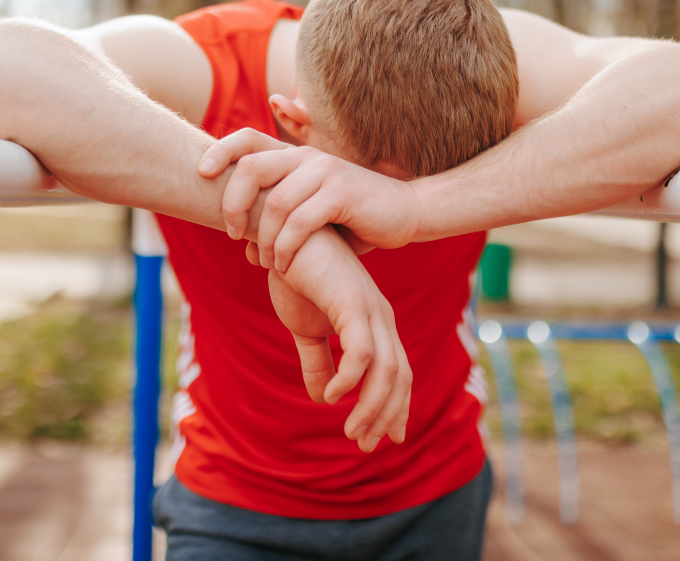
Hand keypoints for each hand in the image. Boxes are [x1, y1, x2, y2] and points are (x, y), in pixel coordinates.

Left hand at [198, 128, 420, 272]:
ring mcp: (325, 172)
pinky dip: (287, 248)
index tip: (201, 175)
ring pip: (275, 203)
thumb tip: (247, 254)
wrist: (406, 213)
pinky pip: (300, 221)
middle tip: (233, 233)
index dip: (220, 151)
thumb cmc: (355, 220)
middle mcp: (307, 157)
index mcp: (296, 156)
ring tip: (266, 262)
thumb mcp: (313, 221)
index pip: (248, 138)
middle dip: (233, 203)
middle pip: (251, 167)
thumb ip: (280, 230)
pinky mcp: (341, 193)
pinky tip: (285, 266)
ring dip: (264, 238)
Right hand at [273, 227, 411, 451]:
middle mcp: (380, 316)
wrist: (279, 235)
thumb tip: (324, 400)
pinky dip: (351, 379)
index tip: (381, 439)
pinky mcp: (352, 302)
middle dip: (387, 415)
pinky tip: (334, 396)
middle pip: (399, 376)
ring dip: (372, 407)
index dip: (393, 408)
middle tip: (366, 445)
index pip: (397, 371)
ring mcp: (369, 308)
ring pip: (386, 370)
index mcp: (374, 321)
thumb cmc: (294, 274)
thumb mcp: (304, 328)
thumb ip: (317, 361)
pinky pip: (361, 351)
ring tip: (352, 432)